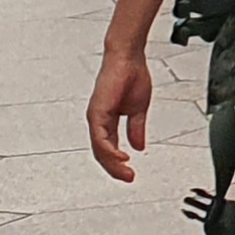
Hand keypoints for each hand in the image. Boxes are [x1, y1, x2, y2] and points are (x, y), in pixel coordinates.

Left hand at [86, 50, 152, 181]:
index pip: (108, 149)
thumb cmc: (131, 76)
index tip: (131, 173)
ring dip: (113, 163)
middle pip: (102, 153)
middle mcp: (98, 121)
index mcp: (106, 121)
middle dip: (115, 169)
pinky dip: (110, 150)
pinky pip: (100, 138)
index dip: (118, 163)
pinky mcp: (97, 112)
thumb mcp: (138, 109)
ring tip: (126, 171)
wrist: (128, 57)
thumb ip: (136, 129)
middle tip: (128, 178)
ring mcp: (95, 117)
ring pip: (100, 149)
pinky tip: (121, 157)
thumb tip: (138, 147)